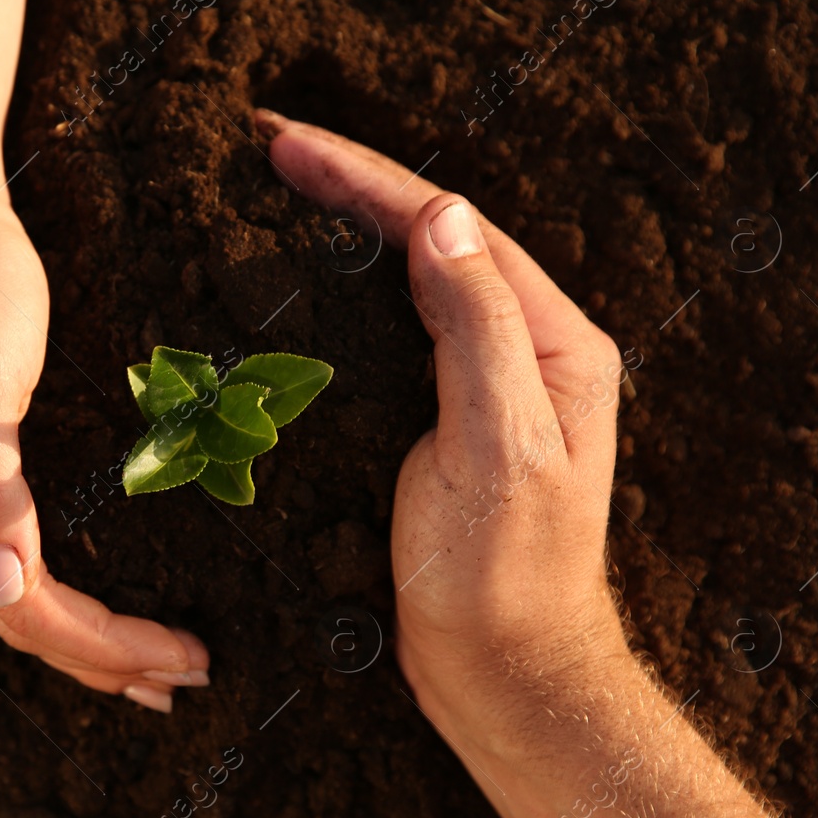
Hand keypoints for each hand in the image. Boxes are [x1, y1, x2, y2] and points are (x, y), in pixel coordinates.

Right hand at [0, 188, 208, 710]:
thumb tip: (4, 588)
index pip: (22, 608)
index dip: (103, 644)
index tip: (182, 654)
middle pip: (22, 620)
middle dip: (107, 660)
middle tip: (192, 677)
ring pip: (20, 603)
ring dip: (90, 646)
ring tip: (159, 673)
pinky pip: (22, 567)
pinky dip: (69, 605)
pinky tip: (103, 616)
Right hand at [259, 113, 633, 729]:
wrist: (504, 673)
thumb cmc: (503, 577)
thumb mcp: (497, 449)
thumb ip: (476, 330)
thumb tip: (442, 217)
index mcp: (550, 342)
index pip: (451, 229)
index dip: (365, 181)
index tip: (285, 145)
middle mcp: (524, 348)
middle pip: (432, 239)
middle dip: (350, 188)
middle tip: (266, 147)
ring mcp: (484, 383)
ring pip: (409, 279)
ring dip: (344, 230)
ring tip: (275, 191)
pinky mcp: (444, 419)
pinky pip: (393, 331)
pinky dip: (342, 294)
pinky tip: (299, 284)